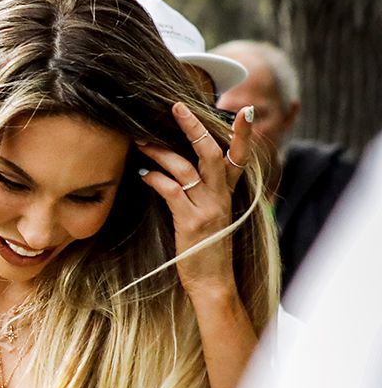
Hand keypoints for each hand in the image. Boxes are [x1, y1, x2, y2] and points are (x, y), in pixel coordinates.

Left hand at [138, 102, 247, 287]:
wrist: (212, 281)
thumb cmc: (206, 246)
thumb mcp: (210, 214)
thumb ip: (203, 190)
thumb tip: (179, 166)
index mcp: (229, 192)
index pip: (241, 157)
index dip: (244, 134)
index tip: (246, 110)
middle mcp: (222, 196)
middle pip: (211, 153)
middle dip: (194, 127)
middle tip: (176, 106)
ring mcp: (208, 208)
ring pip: (187, 168)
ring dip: (161, 152)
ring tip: (140, 140)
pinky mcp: (191, 222)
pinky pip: (172, 192)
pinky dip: (156, 179)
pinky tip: (143, 173)